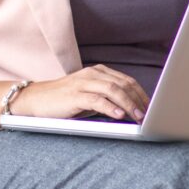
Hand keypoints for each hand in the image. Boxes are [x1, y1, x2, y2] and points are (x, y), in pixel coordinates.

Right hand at [10, 65, 149, 121]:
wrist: (35, 100)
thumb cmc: (64, 102)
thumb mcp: (89, 98)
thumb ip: (108, 100)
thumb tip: (131, 112)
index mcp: (98, 72)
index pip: (126, 80)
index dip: (141, 94)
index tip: (153, 107)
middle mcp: (93, 74)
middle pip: (123, 84)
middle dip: (139, 99)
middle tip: (150, 114)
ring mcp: (83, 83)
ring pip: (113, 90)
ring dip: (129, 104)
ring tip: (139, 116)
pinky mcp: (74, 95)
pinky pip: (97, 99)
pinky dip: (111, 107)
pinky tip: (120, 115)